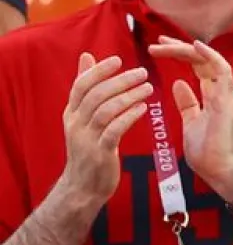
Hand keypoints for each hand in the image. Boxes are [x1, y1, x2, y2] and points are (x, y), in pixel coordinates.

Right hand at [57, 53, 152, 205]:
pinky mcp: (100, 153)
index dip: (99, 71)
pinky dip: (128, 117)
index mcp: (71, 113)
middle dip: (120, 81)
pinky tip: (143, 108)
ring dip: (128, 97)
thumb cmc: (89, 150)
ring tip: (148, 88)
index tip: (118, 59)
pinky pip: (114, 130)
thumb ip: (87, 91)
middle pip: (96, 95)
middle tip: (142, 72)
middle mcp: (76, 123)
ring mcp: (87, 138)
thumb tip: (87, 57)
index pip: (81, 85)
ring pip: (105, 110)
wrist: (83, 187)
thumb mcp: (83, 119)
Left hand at [150, 36, 232, 199]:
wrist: (220, 170)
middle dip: (179, 48)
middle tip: (157, 42)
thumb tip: (177, 84)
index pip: (198, 66)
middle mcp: (222, 91)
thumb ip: (187, 103)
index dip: (180, 55)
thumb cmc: (208, 151)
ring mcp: (226, 94)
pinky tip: (194, 46)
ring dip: (188, 50)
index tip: (158, 48)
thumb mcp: (190, 122)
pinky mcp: (226, 100)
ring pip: (211, 60)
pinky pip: (222, 71)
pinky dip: (210, 56)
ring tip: (165, 44)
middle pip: (203, 60)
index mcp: (214, 96)